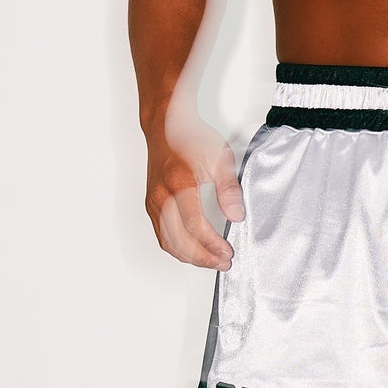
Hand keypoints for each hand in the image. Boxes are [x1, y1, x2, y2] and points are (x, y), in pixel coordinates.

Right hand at [145, 117, 245, 269]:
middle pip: (179, 240)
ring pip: (167, 241)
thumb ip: (229, 190)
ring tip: (210, 261)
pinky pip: (160, 234)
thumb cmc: (191, 138)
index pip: (195, 227)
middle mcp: (162, 196)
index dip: (211, 245)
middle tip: (222, 263)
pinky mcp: (150, 203)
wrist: (166, 125)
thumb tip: (236, 216)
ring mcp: (153, 201)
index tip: (227, 252)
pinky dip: (176, 248)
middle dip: (202, 257)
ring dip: (189, 257)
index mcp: (180, 184)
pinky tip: (191, 251)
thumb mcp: (220, 159)